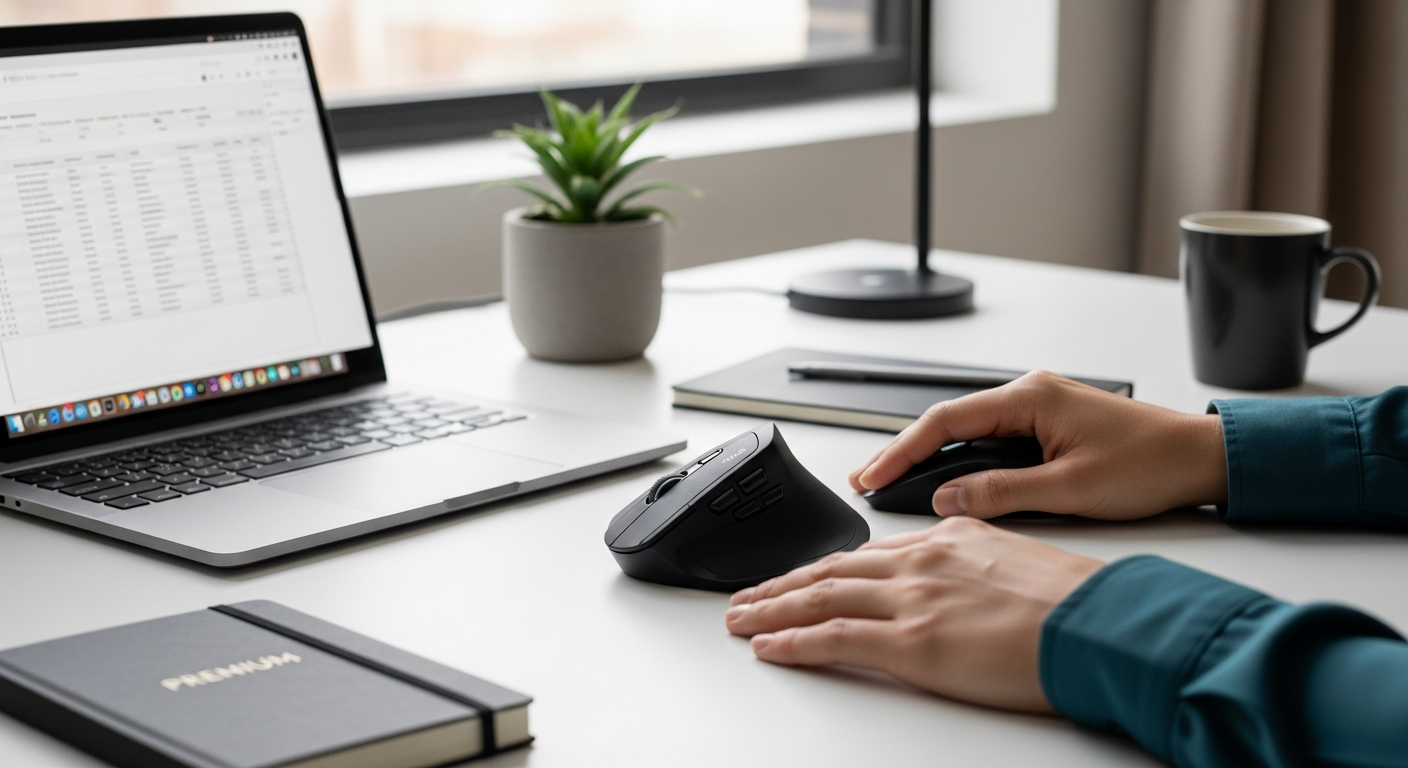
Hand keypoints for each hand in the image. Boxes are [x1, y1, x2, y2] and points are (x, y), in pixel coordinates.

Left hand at [726, 517, 1102, 711]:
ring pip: (820, 597)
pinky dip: (792, 641)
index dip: (826, 566)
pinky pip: (833, 638)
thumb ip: (974, 566)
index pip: (868, 553)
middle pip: (832, 569)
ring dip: (771, 608)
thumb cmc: (1076, 603)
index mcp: (950, 538)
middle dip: (782, 583)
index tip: (802, 576)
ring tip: (740, 619)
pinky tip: (768, 646)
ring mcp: (912, 600)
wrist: (1101, 625)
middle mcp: (922, 561)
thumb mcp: (1018, 563)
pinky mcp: (911, 642)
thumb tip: (959, 586)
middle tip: (748, 595)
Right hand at [849, 370, 1227, 519]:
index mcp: (1031, 396)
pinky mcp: (1047, 426)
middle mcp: (1030, 393)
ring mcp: (1038, 408)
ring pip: (967, 430)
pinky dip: (960, 458)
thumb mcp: (1071, 490)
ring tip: (895, 482)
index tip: (872, 475)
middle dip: (904, 451)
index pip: (946, 420)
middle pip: (948, 420)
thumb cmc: (1152, 464)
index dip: (901, 449)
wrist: (1202, 458)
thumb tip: (949, 499)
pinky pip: (989, 438)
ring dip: (930, 455)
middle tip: (868, 480)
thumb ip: (1003, 494)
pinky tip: (944, 479)